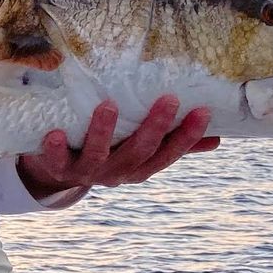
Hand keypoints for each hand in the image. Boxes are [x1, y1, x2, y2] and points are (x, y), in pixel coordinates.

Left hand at [18, 94, 220, 198]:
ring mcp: (87, 172)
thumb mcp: (137, 149)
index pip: (168, 154)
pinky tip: (55, 133)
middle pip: (139, 153)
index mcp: (139, 168)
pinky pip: (57, 161)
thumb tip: (218, 138)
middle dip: (154, 127)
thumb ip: (172, 143)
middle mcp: (116, 173)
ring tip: (108, 105)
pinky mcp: (58, 169)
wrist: (54, 173)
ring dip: (104, 132)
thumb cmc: (105, 150)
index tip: (202, 111)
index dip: (187, 137)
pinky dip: (56, 149)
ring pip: (100, 156)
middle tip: (168, 99)